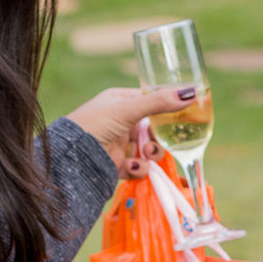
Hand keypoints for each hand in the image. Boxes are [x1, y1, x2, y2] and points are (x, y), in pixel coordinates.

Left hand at [65, 86, 198, 179]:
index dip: (167, 108)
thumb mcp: (127, 109)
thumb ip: (159, 103)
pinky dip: (139, 168)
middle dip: (160, 137)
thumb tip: (191, 92)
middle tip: (164, 140)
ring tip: (146, 155)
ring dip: (152, 154)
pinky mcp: (118, 165)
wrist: (71, 158)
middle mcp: (121, 121)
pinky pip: (139, 167)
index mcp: (120, 101)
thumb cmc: (95, 124)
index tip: (184, 113)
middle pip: (154, 129)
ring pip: (149, 149)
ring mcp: (120, 144)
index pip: (151, 102)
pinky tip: (132, 167)